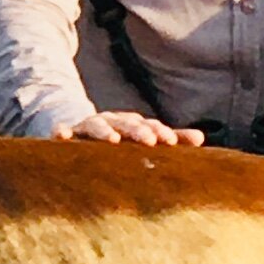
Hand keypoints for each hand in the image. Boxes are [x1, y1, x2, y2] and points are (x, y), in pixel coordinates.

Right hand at [61, 109, 205, 148]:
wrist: (80, 130)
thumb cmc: (120, 139)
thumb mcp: (143, 138)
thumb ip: (170, 139)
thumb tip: (201, 139)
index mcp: (132, 124)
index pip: (149, 126)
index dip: (160, 132)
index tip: (172, 142)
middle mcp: (112, 121)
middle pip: (126, 123)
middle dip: (137, 131)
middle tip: (149, 141)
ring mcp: (89, 125)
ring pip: (97, 124)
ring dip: (104, 130)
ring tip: (112, 140)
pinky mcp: (69, 132)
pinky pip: (64, 130)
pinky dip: (62, 131)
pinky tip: (61, 135)